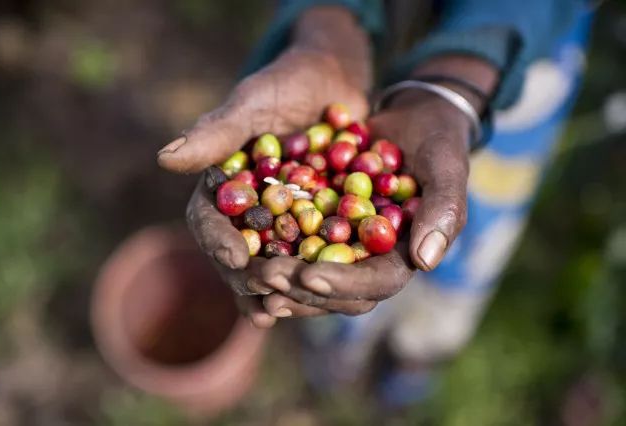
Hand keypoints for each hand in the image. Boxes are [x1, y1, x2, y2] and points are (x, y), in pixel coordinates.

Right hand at [158, 7, 371, 326]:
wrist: (334, 80)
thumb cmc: (288, 83)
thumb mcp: (254, 102)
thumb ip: (217, 131)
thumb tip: (164, 158)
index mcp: (222, 183)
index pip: (208, 218)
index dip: (218, 240)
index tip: (234, 258)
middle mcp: (247, 208)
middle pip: (237, 251)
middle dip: (249, 275)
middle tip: (266, 293)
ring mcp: (280, 219)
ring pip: (270, 262)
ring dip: (275, 288)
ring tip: (281, 310)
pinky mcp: (315, 223)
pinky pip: (309, 257)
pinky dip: (311, 278)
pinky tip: (318, 299)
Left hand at [261, 56, 498, 319]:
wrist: (415, 117)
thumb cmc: (437, 140)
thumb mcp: (446, 165)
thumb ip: (444, 210)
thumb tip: (424, 262)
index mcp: (404, 254)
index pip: (376, 283)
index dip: (343, 283)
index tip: (309, 275)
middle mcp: (372, 259)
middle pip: (337, 291)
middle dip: (301, 289)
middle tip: (264, 277)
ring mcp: (345, 246)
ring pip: (311, 278)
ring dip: (280, 281)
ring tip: (248, 274)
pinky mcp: (322, 227)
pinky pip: (294, 247)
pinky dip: (270, 252)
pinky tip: (241, 251)